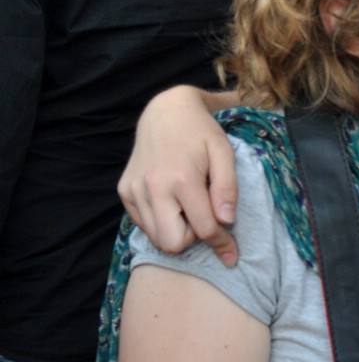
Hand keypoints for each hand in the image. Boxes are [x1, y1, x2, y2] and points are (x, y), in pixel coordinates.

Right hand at [118, 86, 239, 265]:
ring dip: (175, 232)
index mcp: (182, 178)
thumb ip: (227, 188)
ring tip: (186, 208)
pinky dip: (160, 223)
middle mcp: (153, 186)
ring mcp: (135, 190)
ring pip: (156, 239)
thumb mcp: (224, 153)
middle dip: (192, 239)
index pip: (203, 229)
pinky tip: (170, 202)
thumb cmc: (200, 132)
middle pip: (173, 244)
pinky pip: (143, 226)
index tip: (231, 250)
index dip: (221, 243)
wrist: (166, 111)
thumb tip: (227, 221)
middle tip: (202, 218)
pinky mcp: (125, 191)